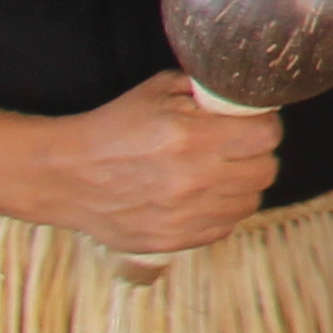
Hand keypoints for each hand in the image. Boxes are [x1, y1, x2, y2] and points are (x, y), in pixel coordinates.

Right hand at [52, 72, 282, 256]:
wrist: (64, 174)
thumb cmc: (113, 128)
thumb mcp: (160, 90)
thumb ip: (209, 93)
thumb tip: (247, 97)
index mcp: (193, 138)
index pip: (267, 136)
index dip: (262, 126)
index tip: (250, 125)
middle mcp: (193, 180)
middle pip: (266, 171)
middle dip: (255, 155)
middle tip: (236, 148)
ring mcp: (184, 216)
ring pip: (250, 202)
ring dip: (240, 185)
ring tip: (216, 173)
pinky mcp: (172, 241)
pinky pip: (224, 228)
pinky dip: (219, 212)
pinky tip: (200, 197)